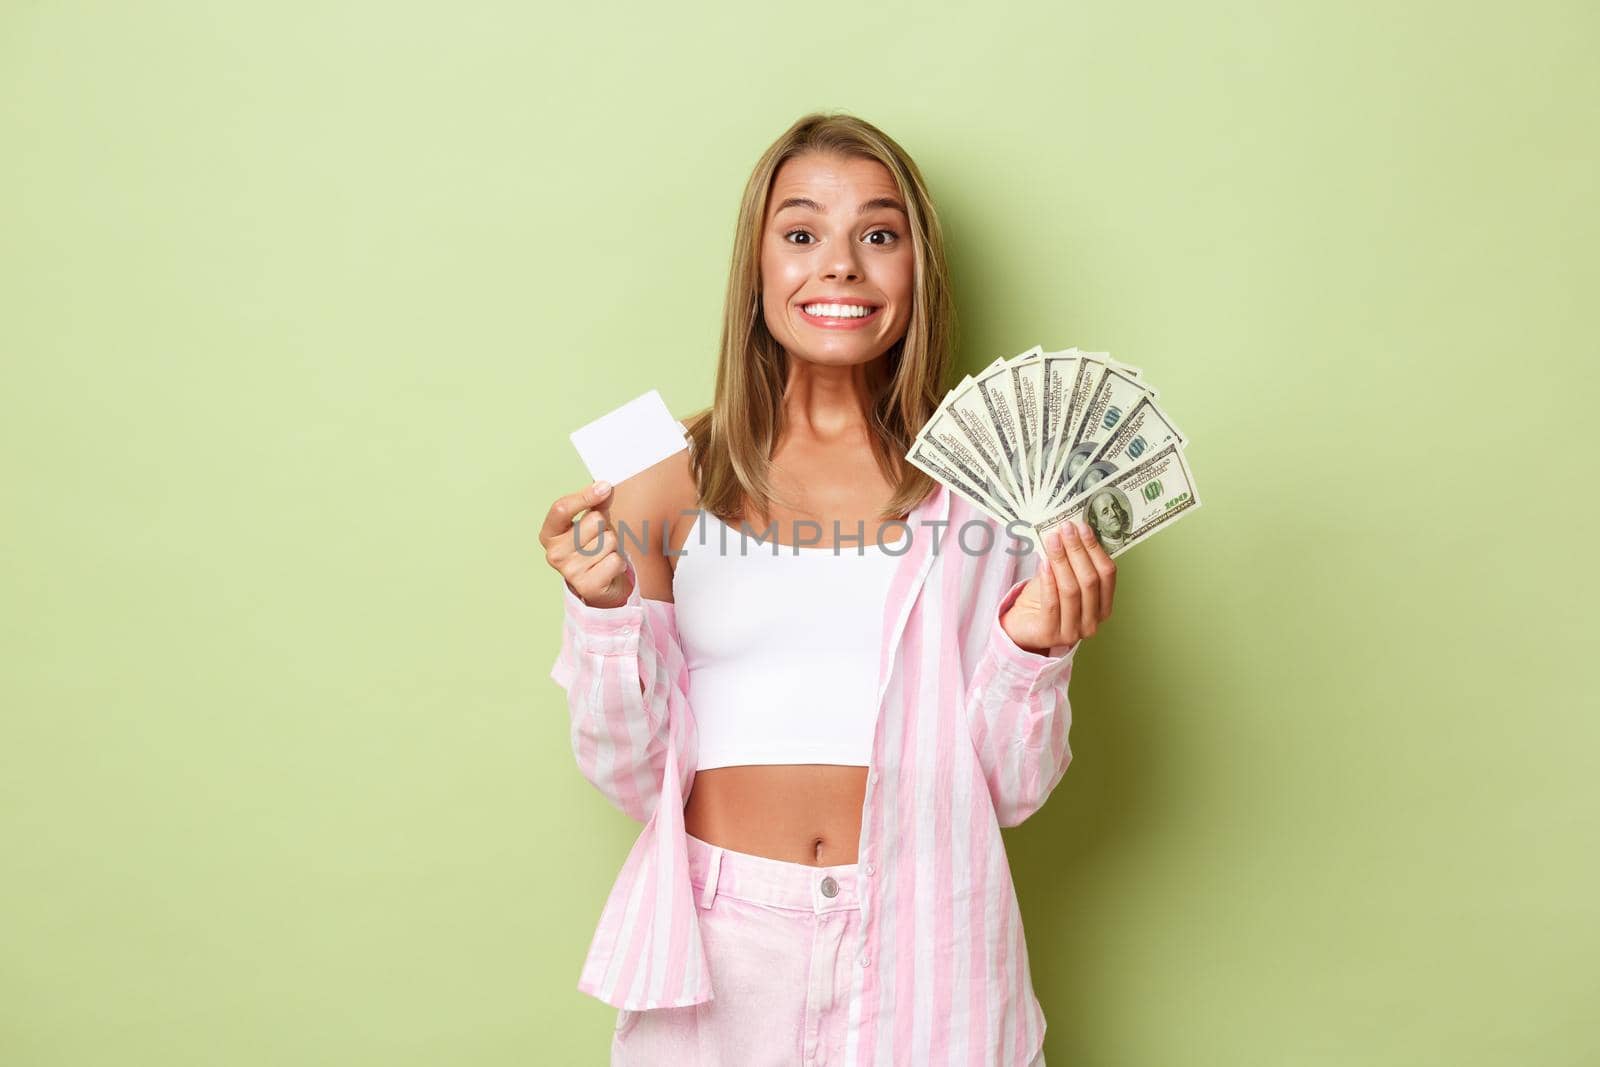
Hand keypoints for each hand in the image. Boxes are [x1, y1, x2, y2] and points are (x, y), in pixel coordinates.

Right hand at [539, 480, 633, 608]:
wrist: (600, 585)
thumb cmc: (593, 547)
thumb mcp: (591, 522)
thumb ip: (596, 504)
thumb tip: (604, 487)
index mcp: (549, 534)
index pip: (561, 508)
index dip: (584, 496)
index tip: (604, 487)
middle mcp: (554, 553)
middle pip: (593, 521)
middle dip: (605, 527)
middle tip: (600, 539)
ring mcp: (569, 571)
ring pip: (608, 540)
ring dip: (613, 546)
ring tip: (604, 554)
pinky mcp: (587, 586)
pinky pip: (615, 560)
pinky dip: (619, 562)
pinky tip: (609, 568)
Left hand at [1000, 522, 1117, 653]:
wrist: (1022, 625)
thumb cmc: (1044, 600)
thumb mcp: (1063, 577)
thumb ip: (1071, 560)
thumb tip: (1071, 530)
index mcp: (1103, 607)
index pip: (1107, 574)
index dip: (1095, 548)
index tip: (1082, 527)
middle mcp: (1092, 622)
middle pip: (1089, 580)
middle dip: (1077, 550)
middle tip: (1065, 529)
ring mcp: (1073, 631)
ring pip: (1071, 590)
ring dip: (1062, 561)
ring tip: (1052, 540)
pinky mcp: (1050, 634)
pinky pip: (1052, 603)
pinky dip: (1049, 580)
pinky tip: (1044, 563)